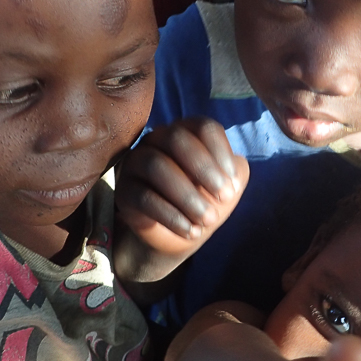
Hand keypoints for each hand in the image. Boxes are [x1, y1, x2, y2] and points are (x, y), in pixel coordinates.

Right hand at [115, 117, 248, 281]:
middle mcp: (158, 139)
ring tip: (208, 220)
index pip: (203, 127)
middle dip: (204, 169)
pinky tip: (191, 231)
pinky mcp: (124, 190)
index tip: (233, 184)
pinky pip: (144, 197)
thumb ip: (237, 171)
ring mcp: (136, 162)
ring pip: (156, 166)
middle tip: (224, 198)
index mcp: (187, 132)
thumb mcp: (228, 185)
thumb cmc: (206, 200)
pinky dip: (172, 216)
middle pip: (176, 139)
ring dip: (188, 196)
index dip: (221, 153)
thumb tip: (234, 167)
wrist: (180, 233)